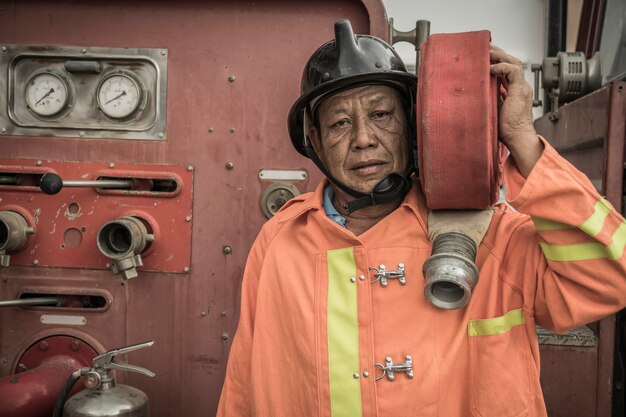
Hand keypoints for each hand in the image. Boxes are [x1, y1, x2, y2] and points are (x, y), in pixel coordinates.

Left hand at [490, 45, 542, 177]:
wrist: (517, 139)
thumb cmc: (505, 131)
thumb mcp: (492, 110)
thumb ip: (488, 100)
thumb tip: (473, 95)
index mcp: (514, 91)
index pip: (507, 69)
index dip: (496, 61)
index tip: (483, 56)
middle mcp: (520, 87)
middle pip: (511, 62)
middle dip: (498, 53)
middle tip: (484, 46)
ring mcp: (522, 88)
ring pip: (513, 62)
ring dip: (499, 55)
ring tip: (486, 52)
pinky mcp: (520, 91)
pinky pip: (513, 71)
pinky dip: (502, 67)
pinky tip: (490, 68)